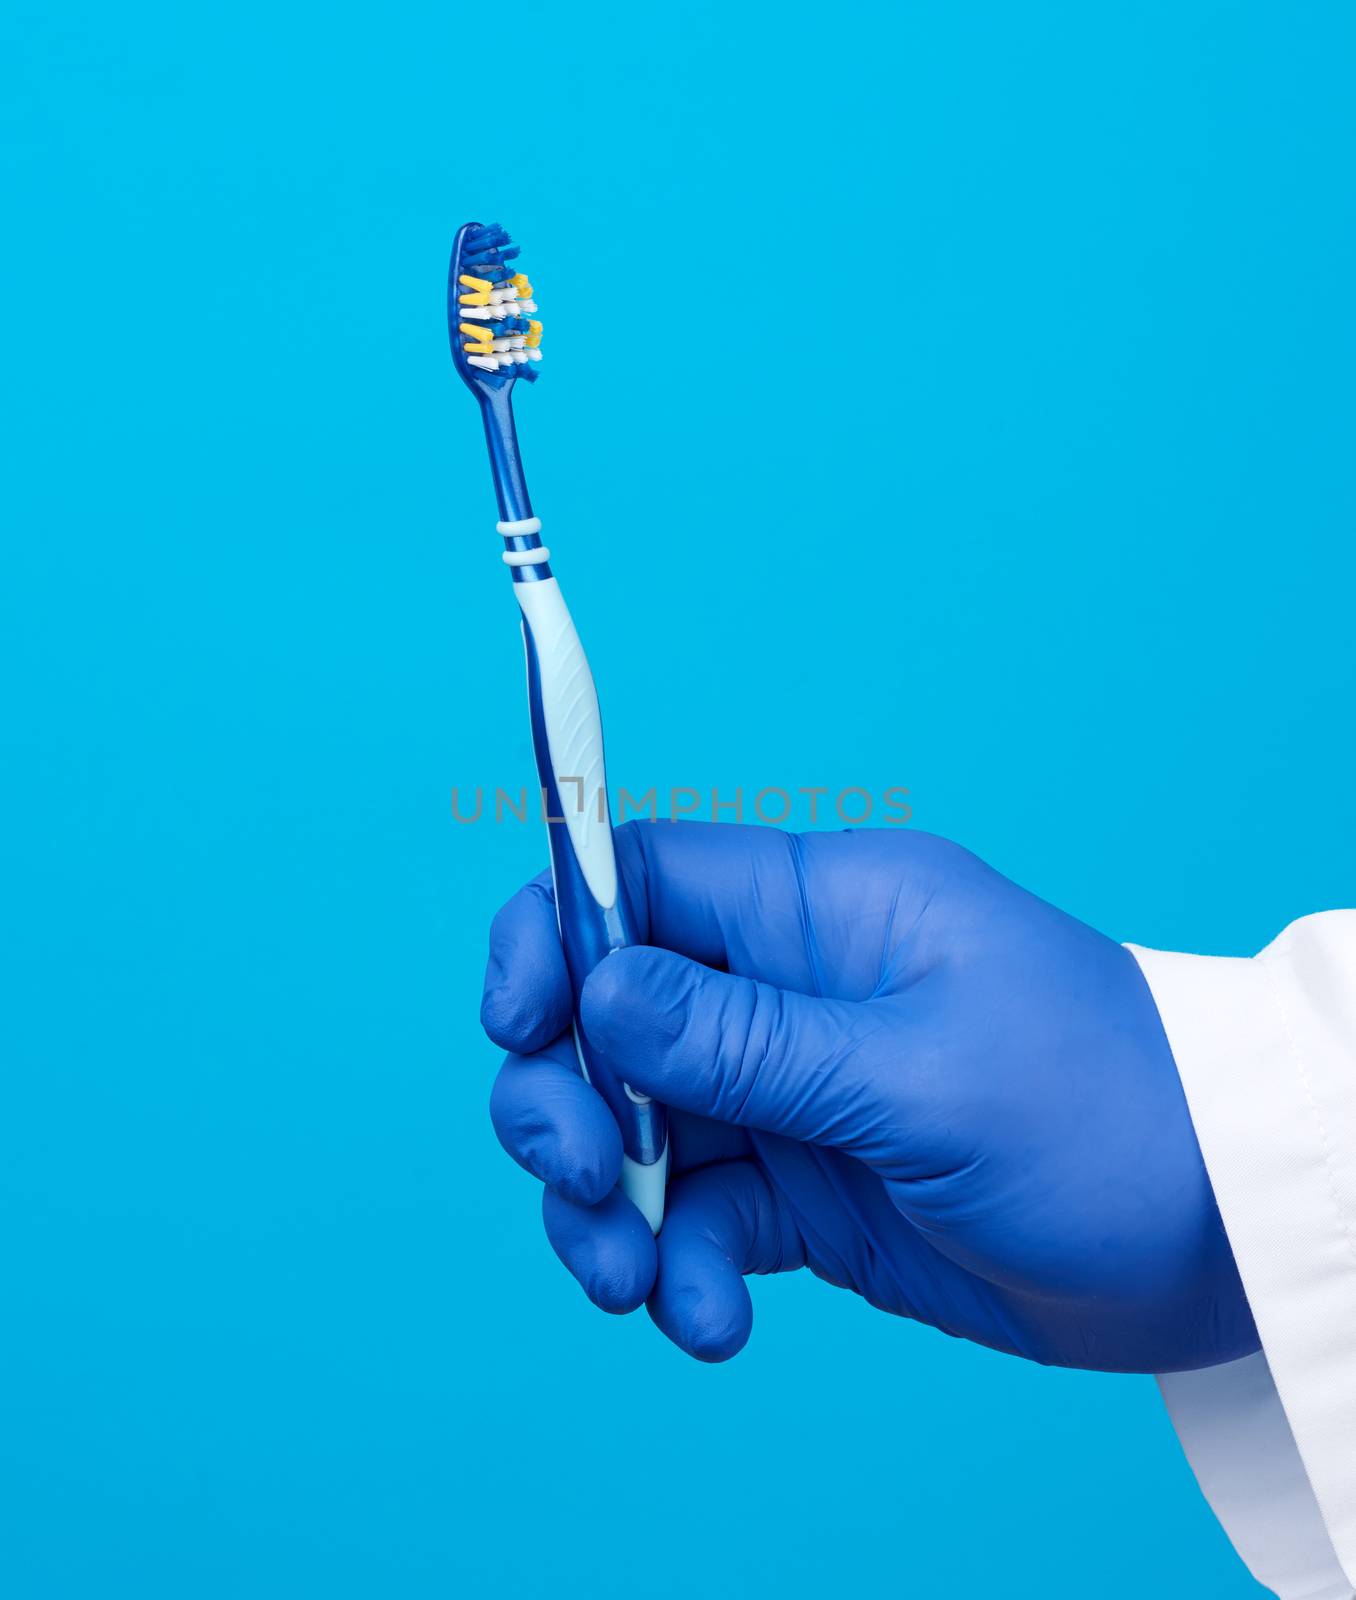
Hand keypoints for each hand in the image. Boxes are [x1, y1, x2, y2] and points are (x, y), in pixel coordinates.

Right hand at [481, 823, 1256, 1372]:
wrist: (1205, 1241)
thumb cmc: (1102, 1113)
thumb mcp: (922, 1075)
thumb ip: (750, 1042)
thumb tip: (601, 993)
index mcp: (821, 911)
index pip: (641, 877)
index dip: (556, 930)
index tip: (518, 1017)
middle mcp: (789, 991)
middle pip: (607, 1013)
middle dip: (561, 1095)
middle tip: (577, 1179)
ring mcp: (789, 1094)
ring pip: (630, 1126)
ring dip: (602, 1208)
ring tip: (632, 1283)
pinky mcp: (802, 1190)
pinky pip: (693, 1218)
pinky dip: (679, 1270)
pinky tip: (710, 1321)